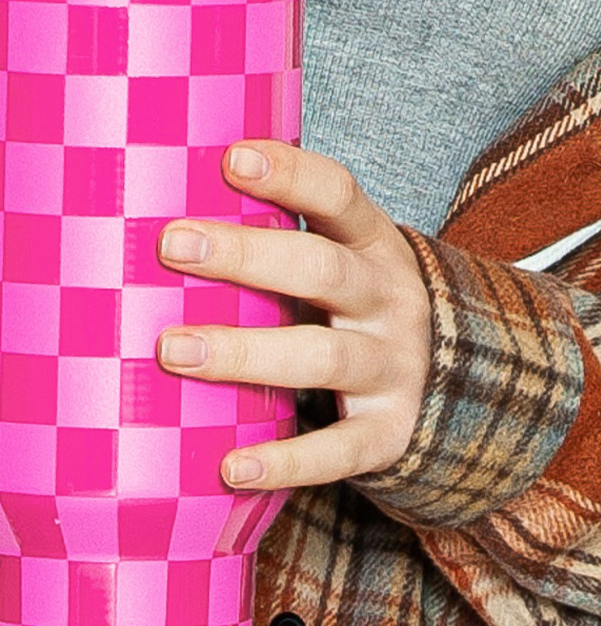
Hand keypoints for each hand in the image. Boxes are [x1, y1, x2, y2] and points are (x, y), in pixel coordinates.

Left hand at [156, 140, 431, 490]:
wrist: (464, 386)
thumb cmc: (354, 308)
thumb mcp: (340, 258)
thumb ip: (276, 237)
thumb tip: (161, 202)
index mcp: (372, 244)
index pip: (338, 194)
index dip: (288, 174)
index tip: (230, 159)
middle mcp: (388, 299)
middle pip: (320, 268)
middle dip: (246, 255)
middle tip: (173, 245)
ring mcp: (393, 367)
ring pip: (321, 357)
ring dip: (244, 352)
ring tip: (172, 351)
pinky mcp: (389, 433)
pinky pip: (338, 450)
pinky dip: (286, 462)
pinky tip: (231, 466)